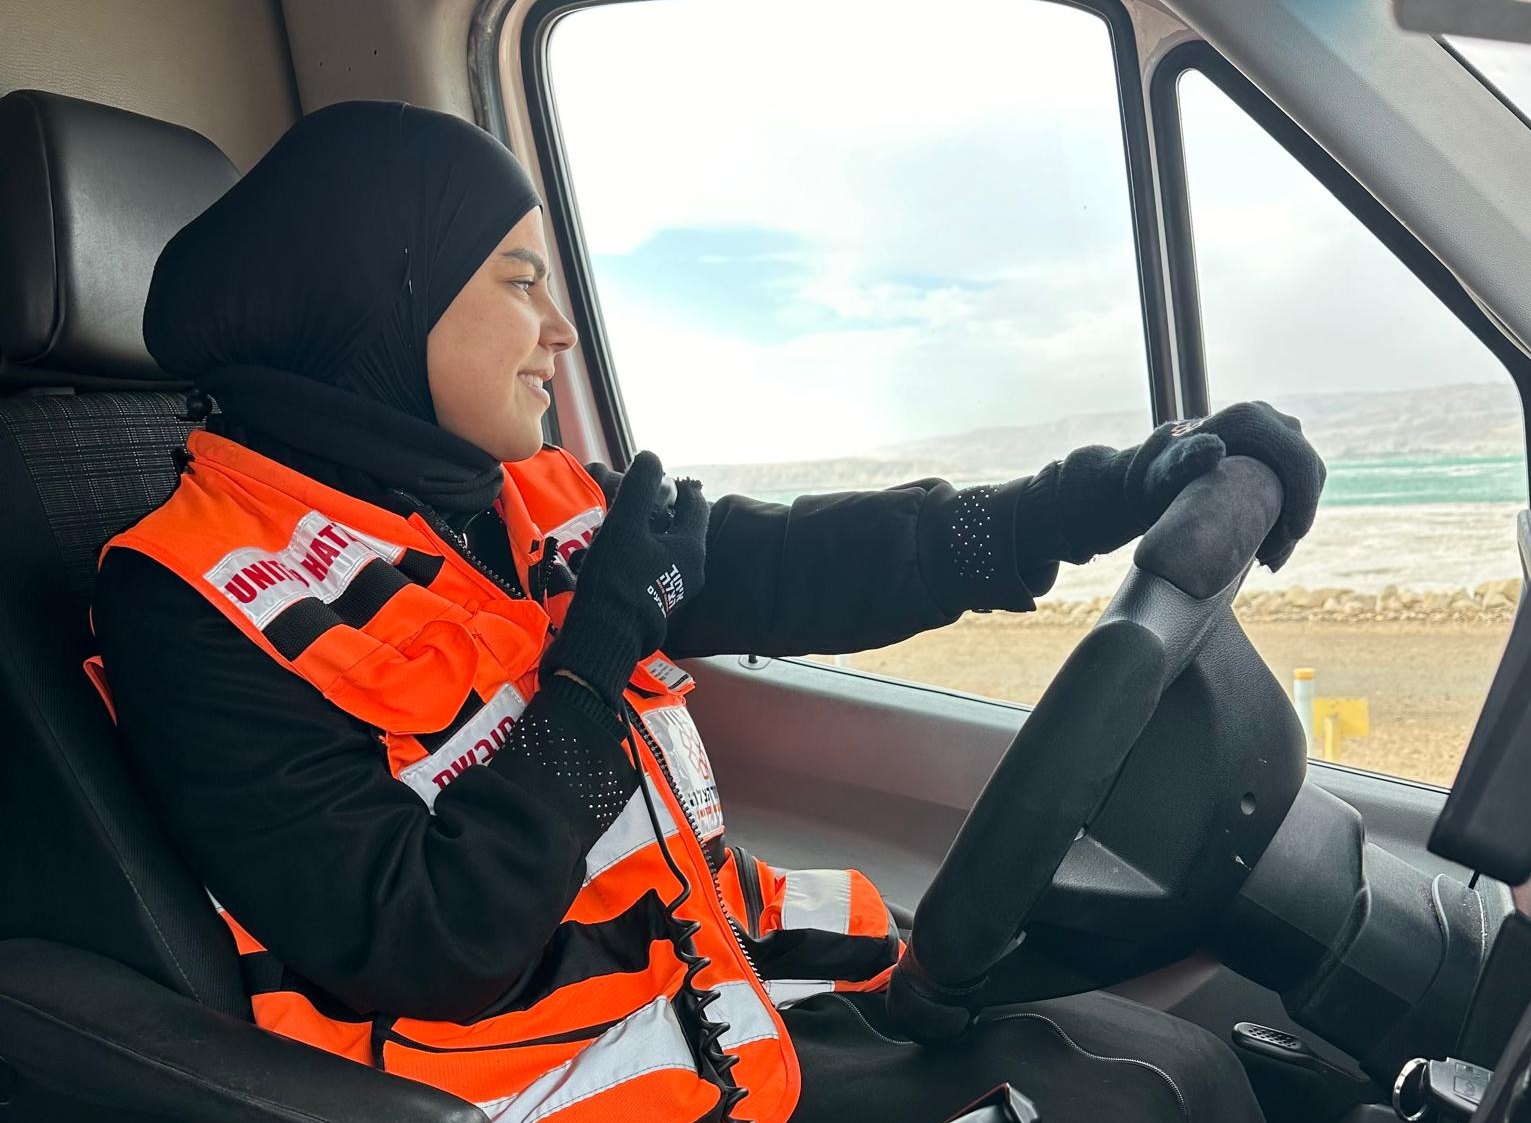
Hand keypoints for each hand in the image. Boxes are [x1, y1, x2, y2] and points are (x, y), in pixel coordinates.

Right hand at [542, 451, 706, 707]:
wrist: (604, 635)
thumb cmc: (618, 578)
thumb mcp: (626, 524)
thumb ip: (640, 487)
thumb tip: (651, 457)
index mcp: (691, 548)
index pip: (694, 505)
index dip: (679, 486)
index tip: (662, 476)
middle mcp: (690, 569)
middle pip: (680, 527)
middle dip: (659, 509)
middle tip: (638, 495)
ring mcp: (673, 588)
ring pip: (664, 548)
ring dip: (647, 531)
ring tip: (621, 519)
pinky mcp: (655, 601)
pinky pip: (652, 566)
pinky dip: (639, 552)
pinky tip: (615, 550)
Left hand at [1045, 401, 1323, 570]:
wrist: (1156, 473)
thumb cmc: (1157, 474)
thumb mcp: (1166, 471)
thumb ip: (1185, 459)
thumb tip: (1216, 448)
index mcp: (1249, 418)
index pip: (1299, 459)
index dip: (1304, 500)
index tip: (1293, 536)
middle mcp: (1268, 418)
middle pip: (1307, 471)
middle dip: (1296, 519)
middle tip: (1269, 560)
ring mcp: (1275, 434)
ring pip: (1305, 482)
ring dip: (1292, 522)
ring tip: (1263, 559)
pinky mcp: (1275, 453)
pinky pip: (1296, 485)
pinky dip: (1286, 516)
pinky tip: (1264, 549)